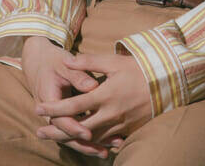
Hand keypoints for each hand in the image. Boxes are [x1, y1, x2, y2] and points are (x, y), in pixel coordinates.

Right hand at [21, 36, 124, 157]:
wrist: (38, 61)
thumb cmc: (53, 60)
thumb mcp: (64, 63)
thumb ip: (78, 74)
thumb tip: (93, 87)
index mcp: (48, 99)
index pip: (61, 120)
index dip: (75, 127)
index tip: (89, 133)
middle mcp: (50, 114)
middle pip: (66, 135)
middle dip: (84, 144)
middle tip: (102, 151)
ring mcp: (56, 117)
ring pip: (70, 137)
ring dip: (87, 145)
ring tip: (106, 152)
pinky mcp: (63, 118)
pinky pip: (74, 130)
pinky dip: (87, 137)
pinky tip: (105, 142)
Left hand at [34, 51, 151, 150]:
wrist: (166, 83)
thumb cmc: (139, 69)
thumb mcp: (114, 61)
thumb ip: (89, 61)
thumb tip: (67, 60)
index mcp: (104, 95)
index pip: (73, 106)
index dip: (53, 108)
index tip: (37, 107)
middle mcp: (110, 114)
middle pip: (78, 128)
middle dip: (57, 131)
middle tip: (39, 132)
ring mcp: (119, 125)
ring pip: (90, 138)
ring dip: (71, 139)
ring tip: (55, 138)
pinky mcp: (127, 130)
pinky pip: (105, 141)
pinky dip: (92, 143)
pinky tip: (82, 142)